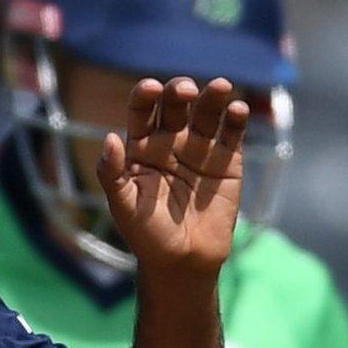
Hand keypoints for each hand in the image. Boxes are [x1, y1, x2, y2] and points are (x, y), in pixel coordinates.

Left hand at [99, 76, 247, 276]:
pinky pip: (232, 133)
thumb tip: (109, 138)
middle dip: (179, 91)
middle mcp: (171, 140)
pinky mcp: (228, 161)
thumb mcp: (123, 206)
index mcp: (142, 146)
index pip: (141, 110)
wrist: (184, 262)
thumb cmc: (147, 235)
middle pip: (175, 104)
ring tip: (220, 86)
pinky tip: (238, 110)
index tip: (151, 89)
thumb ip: (112, 173)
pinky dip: (237, 119)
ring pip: (207, 112)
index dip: (145, 95)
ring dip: (213, 96)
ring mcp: (201, 148)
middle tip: (185, 91)